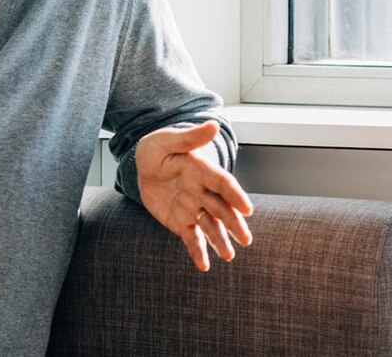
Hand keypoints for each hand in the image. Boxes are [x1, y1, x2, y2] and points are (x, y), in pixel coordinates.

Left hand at [135, 121, 254, 270]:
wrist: (144, 165)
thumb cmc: (158, 148)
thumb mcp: (168, 140)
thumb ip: (189, 137)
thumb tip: (213, 124)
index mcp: (202, 170)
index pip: (223, 183)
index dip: (235, 195)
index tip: (247, 208)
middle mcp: (202, 191)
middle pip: (222, 208)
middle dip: (234, 224)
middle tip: (246, 239)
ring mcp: (193, 207)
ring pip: (210, 227)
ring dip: (220, 241)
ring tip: (228, 256)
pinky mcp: (181, 221)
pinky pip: (191, 238)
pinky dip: (198, 252)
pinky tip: (204, 266)